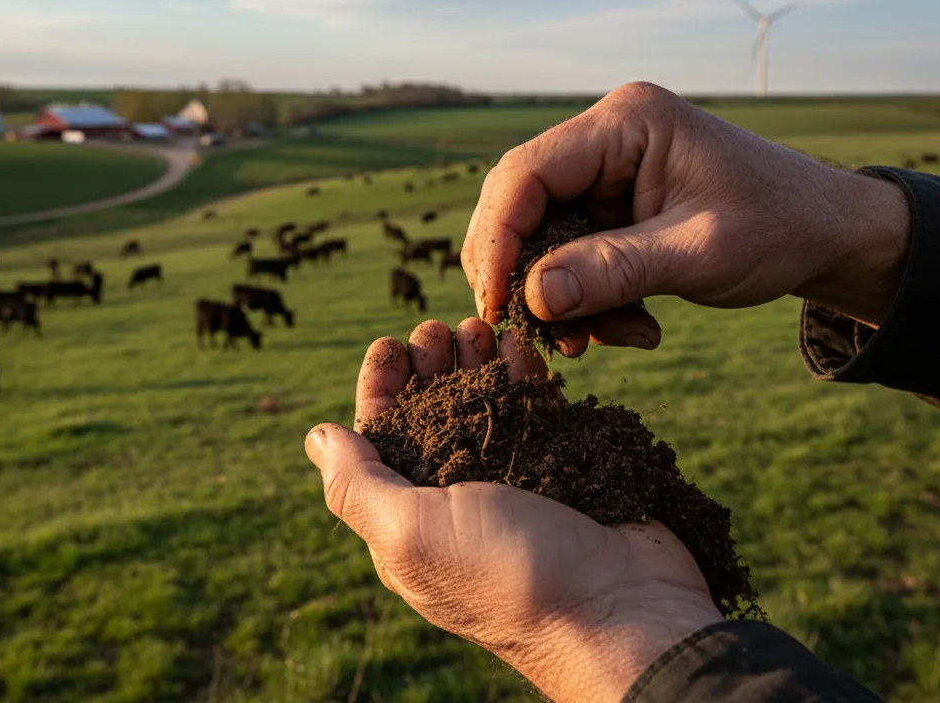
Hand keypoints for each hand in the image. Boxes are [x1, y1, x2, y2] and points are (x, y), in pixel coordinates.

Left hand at [304, 318, 723, 702]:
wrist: (622, 613)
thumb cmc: (508, 577)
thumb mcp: (411, 532)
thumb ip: (358, 484)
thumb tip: (316, 438)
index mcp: (410, 523)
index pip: (379, 442)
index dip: (380, 390)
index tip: (391, 344)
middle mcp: (457, 505)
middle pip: (432, 417)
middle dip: (431, 366)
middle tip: (441, 328)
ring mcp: (515, 487)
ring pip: (486, 408)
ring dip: (477, 363)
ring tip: (482, 325)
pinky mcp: (565, 470)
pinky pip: (537, 413)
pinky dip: (526, 377)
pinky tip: (522, 346)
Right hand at [461, 81, 910, 354]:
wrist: (831, 237)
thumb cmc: (781, 228)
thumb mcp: (699, 254)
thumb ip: (614, 271)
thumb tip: (532, 297)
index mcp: (625, 123)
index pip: (526, 173)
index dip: (499, 239)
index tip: (500, 304)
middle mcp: (607, 138)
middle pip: (521, 204)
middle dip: (524, 275)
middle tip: (531, 334)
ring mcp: (608, 173)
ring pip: (542, 239)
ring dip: (560, 298)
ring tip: (597, 342)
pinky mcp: (615, 208)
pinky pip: (573, 256)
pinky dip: (588, 300)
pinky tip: (632, 328)